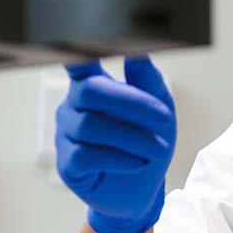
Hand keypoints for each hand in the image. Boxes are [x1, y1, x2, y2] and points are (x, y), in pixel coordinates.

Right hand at [55, 56, 176, 232]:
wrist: (143, 190)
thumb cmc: (148, 142)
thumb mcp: (159, 110)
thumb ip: (148, 82)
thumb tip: (138, 54)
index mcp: (93, 86)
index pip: (79, 62)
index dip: (76, 50)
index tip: (84, 42)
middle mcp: (73, 106)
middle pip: (91, 91)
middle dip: (133, 104)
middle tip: (165, 120)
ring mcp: (66, 135)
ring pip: (92, 126)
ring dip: (134, 138)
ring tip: (158, 150)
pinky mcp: (67, 163)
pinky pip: (87, 155)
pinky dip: (120, 158)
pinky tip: (137, 164)